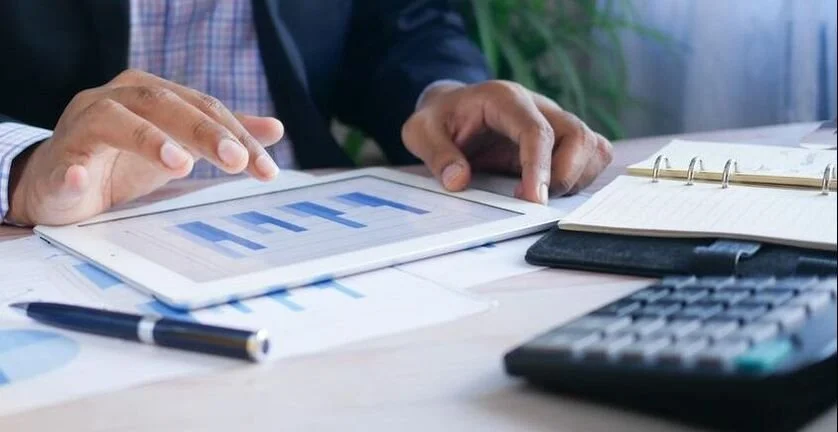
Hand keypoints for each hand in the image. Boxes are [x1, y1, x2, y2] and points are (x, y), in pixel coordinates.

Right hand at [8, 69, 284, 225]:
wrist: (61, 184)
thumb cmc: (124, 161)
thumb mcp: (180, 146)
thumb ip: (222, 135)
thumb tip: (275, 128)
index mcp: (149, 93)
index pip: (202, 107)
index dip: (237, 135)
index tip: (266, 169)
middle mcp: (115, 100)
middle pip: (163, 103)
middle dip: (204, 131)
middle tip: (237, 161)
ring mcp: (81, 127)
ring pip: (113, 120)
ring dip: (147, 139)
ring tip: (180, 163)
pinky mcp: (56, 162)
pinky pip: (63, 163)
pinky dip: (74, 170)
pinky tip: (83, 179)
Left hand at [402, 80, 612, 203]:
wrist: (451, 109)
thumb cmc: (439, 119)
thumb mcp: (420, 132)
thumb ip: (437, 154)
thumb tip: (459, 181)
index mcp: (505, 99)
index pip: (537, 131)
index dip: (540, 167)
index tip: (534, 200)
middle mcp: (539, 106)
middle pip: (578, 136)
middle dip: (564, 176)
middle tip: (532, 201)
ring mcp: (555, 121)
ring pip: (592, 146)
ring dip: (576, 178)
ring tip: (539, 195)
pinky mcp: (562, 139)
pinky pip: (593, 155)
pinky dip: (582, 177)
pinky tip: (552, 189)